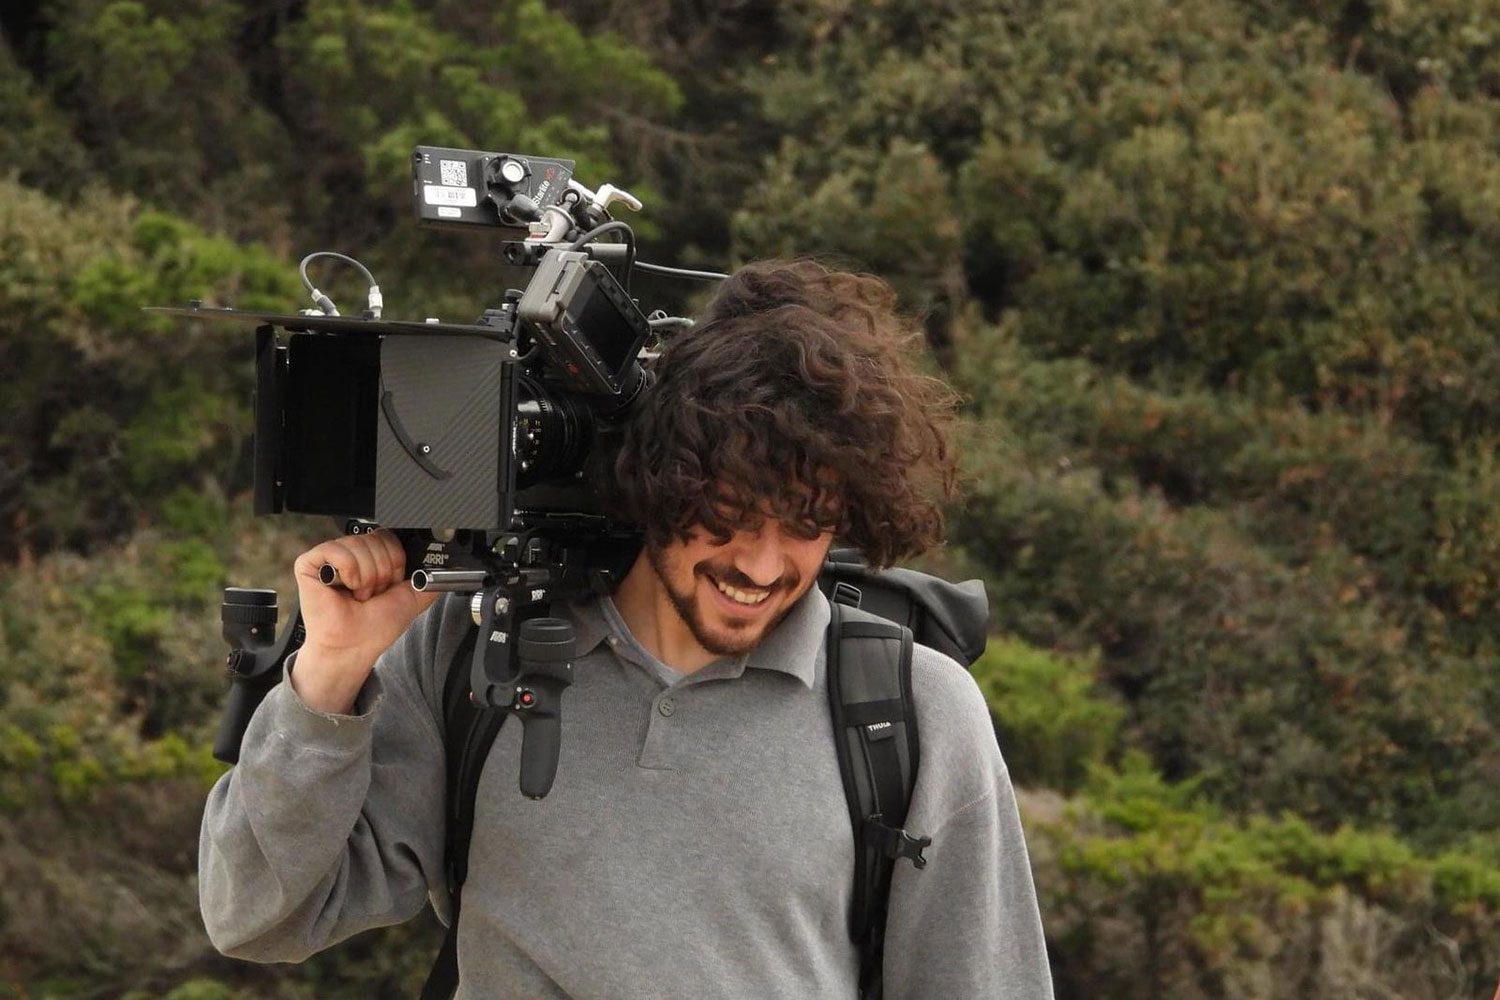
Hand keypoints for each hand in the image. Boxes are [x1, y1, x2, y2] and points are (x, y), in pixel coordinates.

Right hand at [289, 530, 440, 711]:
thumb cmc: (375, 626)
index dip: (396, 562)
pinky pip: (336, 551)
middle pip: (377, 539)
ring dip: (366, 578)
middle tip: (372, 593)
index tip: (391, 584)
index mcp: (371, 557)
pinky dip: (348, 572)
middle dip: (382, 573)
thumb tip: (449, 567)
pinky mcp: (310, 564)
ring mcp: (329, 557)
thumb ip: (429, 579)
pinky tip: (344, 588)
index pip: (389, 536)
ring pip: (360, 546)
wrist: (354, 646)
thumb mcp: (412, 597)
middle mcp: (351, 553)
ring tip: (358, 595)